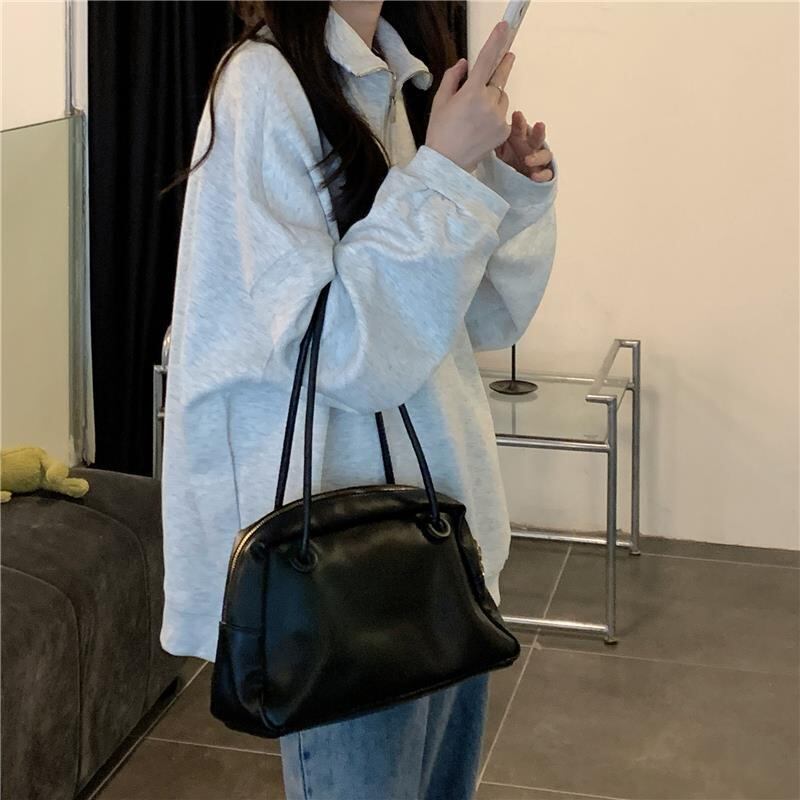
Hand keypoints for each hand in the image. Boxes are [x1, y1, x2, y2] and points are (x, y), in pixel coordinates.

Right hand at [425, 20, 516, 173]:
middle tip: (508, 56)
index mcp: (471, 93)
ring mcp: (499, 118)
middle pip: (498, 80)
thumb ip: (453, 78)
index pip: (486, 61)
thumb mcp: (440, 101)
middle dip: (499, 71)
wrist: (448, 163)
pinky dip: (496, 115)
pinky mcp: (504, 131)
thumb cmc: (440, 132)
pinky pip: (503, 115)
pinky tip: (481, 126)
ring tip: (477, 113)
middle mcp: (489, 104)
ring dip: (495, 97)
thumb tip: (466, 63)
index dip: (496, 42)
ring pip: (502, 98)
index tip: (504, 27)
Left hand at [495, 112, 553, 181]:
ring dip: (538, 157)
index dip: (519, 122)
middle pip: (537, 137)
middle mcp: (533, 147)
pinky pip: (547, 174)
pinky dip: (542, 175)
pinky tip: (534, 177)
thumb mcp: (500, 151)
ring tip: (528, 160)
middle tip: (539, 125)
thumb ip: (496, 144)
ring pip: (545, 155)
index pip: (520, 128)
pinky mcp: (544, 173)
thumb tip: (487, 135)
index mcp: (521, 138)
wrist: (516, 179)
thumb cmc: (509, 160)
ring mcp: (540, 160)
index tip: (517, 115)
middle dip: (538, 131)